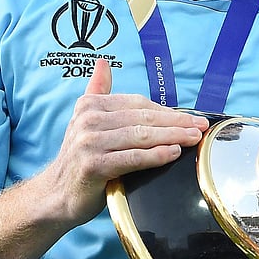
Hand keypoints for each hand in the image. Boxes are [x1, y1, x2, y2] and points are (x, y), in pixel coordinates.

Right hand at [45, 58, 208, 226]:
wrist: (56, 195)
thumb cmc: (81, 158)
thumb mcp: (85, 121)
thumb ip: (97, 91)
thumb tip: (103, 63)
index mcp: (91, 105)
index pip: (138, 103)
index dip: (168, 110)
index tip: (192, 117)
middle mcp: (88, 120)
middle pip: (143, 118)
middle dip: (177, 122)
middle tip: (201, 127)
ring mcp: (89, 142)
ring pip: (141, 136)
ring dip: (172, 136)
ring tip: (194, 139)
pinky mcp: (93, 166)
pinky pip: (132, 158)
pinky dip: (155, 155)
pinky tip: (173, 153)